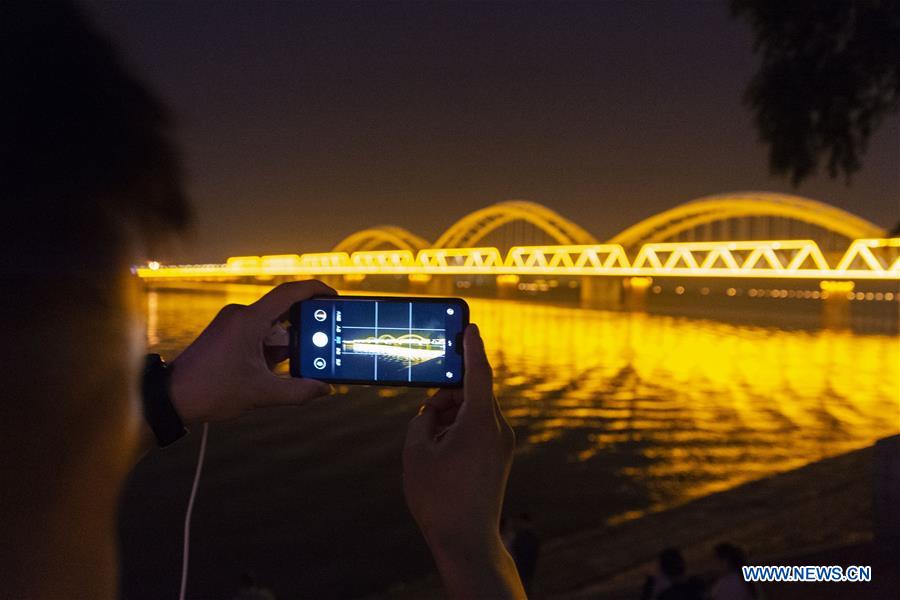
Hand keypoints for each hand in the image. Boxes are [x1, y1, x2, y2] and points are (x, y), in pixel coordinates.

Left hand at [169, 280, 334, 423]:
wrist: (171, 398)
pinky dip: (269, 349)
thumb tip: (324, 389)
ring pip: (271, 327)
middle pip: (283, 313)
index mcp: (249, 320)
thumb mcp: (261, 394)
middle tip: (318, 347)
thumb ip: (298, 391)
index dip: (315, 290)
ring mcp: (231, 323)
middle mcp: (240, 315)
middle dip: (301, 332)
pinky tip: (271, 370)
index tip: (333, 296)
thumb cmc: (211, 391)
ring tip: (288, 368)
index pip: (289, 292)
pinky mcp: (226, 334)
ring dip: (283, 345)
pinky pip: (257, 334)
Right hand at [403, 324, 524, 598]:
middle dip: (447, 395)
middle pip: (472, 393)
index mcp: (479, 422)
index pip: (478, 372)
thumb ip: (424, 418)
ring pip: (474, 412)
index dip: (471, 347)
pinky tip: (441, 450)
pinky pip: (480, 429)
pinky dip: (460, 429)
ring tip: (429, 442)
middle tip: (426, 411)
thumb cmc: (438, 496)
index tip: (470, 327)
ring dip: (451, 415)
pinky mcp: (500, 457)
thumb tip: (435, 409)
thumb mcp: (416, 450)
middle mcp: (497, 429)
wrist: (466, 540)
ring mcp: (502, 444)